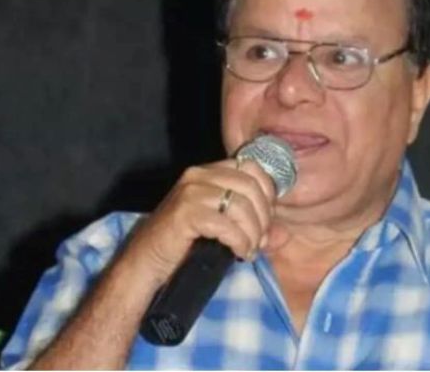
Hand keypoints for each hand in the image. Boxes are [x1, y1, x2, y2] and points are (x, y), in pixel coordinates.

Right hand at [123, 158, 284, 284]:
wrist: (147, 263)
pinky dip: (239, 241)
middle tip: (259, 241)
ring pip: (241, 206)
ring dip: (252, 233)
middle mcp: (199, 175)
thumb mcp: (223, 228)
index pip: (253, 168)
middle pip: (251, 186)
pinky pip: (226, 225)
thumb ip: (252, 226)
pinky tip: (238, 253)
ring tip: (248, 250)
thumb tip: (282, 234)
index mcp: (209, 171)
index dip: (268, 193)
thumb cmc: (186, 245)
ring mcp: (190, 192)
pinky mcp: (184, 213)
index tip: (267, 220)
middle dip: (263, 218)